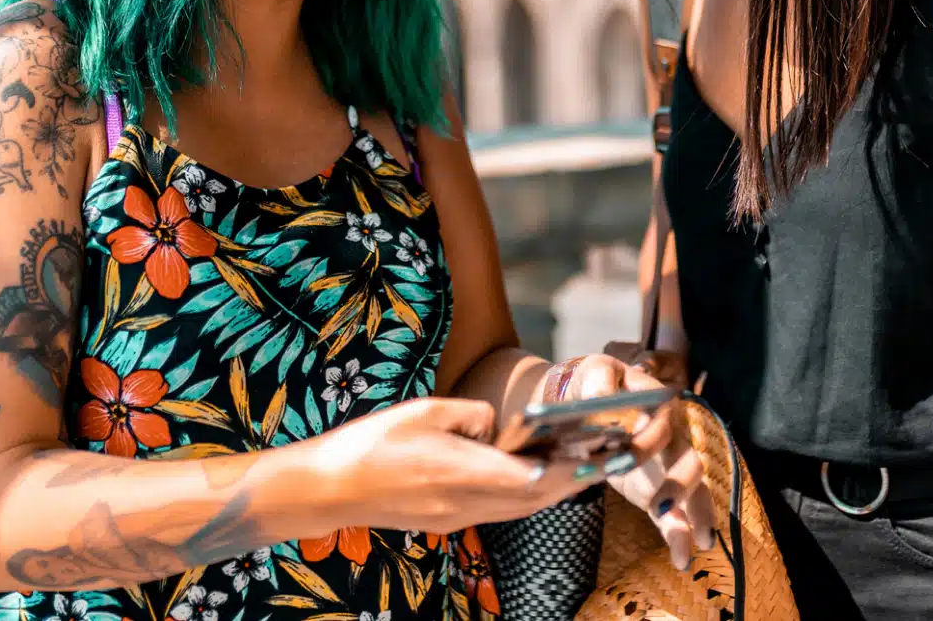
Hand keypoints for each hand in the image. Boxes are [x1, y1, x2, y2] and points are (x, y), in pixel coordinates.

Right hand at [312, 396, 603, 533]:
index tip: (593, 457)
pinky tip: (532, 477)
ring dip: (550, 491)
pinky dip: (523, 495)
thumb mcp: (425, 410)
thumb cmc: (373, 441)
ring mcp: (455, 518)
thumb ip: (470, 415)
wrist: (331, 488)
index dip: (563, 470)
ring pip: (518, 509)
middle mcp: (463, 502)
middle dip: (568, 482)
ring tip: (577, 466)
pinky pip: (499, 511)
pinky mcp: (447, 522)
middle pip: (530, 499)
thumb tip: (497, 425)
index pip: (525, 477)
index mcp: (458, 471)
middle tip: (602, 460)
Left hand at [560, 354, 715, 570]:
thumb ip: (600, 383)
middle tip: (660, 508)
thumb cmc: (592, 384)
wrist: (583, 405)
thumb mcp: (594, 373)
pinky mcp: (657, 491)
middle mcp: (671, 434)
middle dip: (680, 485)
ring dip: (695, 514)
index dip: (649, 437)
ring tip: (696, 543)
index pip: (662, 420)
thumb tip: (605, 398)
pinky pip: (675, 513)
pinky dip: (679, 534)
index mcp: (657, 402)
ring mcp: (667, 465)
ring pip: (693, 490)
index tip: (629, 452)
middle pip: (688, 458)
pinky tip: (681, 557)